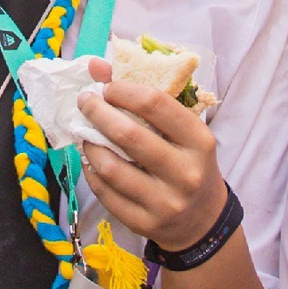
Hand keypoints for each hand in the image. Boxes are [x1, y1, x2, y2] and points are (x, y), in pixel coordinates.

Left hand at [77, 62, 228, 252]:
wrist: (202, 220)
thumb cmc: (189, 163)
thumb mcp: (181, 130)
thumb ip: (143, 95)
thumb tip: (96, 65)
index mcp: (199, 141)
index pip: (155, 104)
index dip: (123, 90)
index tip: (108, 87)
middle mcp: (185, 173)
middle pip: (128, 135)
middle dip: (98, 112)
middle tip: (85, 102)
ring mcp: (165, 202)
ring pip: (112, 168)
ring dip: (90, 144)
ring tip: (85, 133)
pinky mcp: (145, 223)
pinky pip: (106, 193)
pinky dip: (91, 172)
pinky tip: (91, 160)